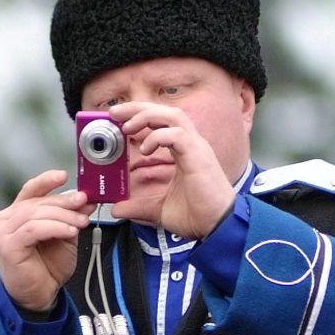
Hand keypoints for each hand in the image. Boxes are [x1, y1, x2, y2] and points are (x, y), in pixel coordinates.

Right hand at [0, 170, 91, 311]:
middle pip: (38, 202)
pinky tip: (70, 231)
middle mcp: (5, 219)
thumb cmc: (48, 267)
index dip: (47, 181)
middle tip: (85, 203)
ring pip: (37, 214)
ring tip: (81, 222)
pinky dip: (55, 227)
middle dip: (65, 202)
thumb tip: (86, 199)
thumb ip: (70, 217)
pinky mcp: (7, 245)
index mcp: (17, 213)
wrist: (40, 295)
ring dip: (63, 216)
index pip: (31, 190)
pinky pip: (34, 229)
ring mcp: (3, 231)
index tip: (64, 175)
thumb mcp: (64, 235)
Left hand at [110, 101, 236, 240]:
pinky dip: (158, 137)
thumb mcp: (159, 210)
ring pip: (172, 115)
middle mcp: (190, 144)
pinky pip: (177, 135)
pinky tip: (145, 149)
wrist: (219, 226)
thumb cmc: (198, 216)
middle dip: (138, 108)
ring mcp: (196, 148)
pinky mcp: (198, 156)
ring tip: (127, 126)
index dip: (140, 116)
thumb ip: (138, 206)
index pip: (161, 122)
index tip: (118, 120)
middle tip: (115, 113)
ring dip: (147, 116)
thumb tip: (117, 209)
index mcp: (183, 151)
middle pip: (165, 111)